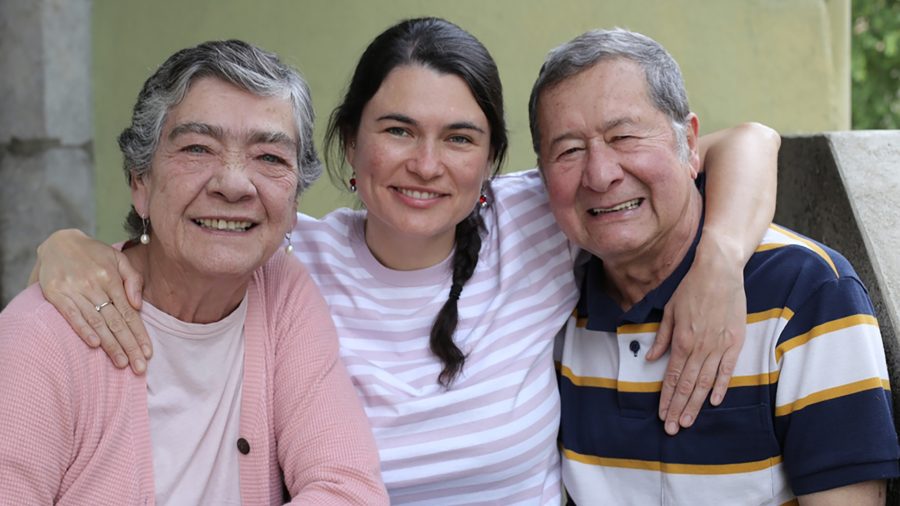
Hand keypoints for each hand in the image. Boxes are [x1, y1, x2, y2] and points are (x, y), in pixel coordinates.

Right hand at [35, 229, 151, 373]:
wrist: (59, 241)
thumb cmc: (94, 253)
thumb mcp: (119, 258)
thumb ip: (133, 279)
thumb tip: (138, 305)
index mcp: (111, 278)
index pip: (129, 313)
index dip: (139, 334)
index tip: (148, 353)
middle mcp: (95, 285)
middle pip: (116, 321)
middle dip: (129, 346)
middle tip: (139, 367)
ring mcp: (75, 290)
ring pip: (97, 322)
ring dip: (110, 345)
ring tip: (122, 362)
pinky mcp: (57, 294)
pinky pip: (72, 315)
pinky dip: (84, 330)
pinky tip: (95, 345)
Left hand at [645, 236, 746, 435]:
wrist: (719, 271)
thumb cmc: (690, 288)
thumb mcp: (668, 310)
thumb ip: (662, 337)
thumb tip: (652, 359)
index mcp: (681, 339)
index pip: (672, 377)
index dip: (666, 398)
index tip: (661, 414)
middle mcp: (699, 346)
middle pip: (687, 385)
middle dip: (678, 408)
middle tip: (671, 429)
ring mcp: (719, 345)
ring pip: (706, 382)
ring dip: (696, 404)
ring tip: (688, 422)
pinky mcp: (735, 341)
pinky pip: (728, 369)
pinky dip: (721, 386)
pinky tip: (714, 401)